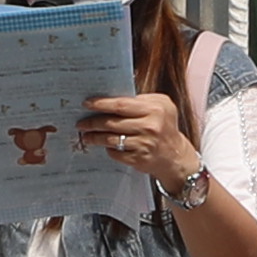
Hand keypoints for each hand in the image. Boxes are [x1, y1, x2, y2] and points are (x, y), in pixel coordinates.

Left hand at [82, 89, 196, 190]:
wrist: (175, 156)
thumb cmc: (164, 126)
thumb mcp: (161, 106)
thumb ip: (140, 100)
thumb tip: (111, 98)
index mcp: (154, 109)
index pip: (121, 104)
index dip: (102, 104)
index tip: (87, 103)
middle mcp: (150, 126)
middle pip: (113, 122)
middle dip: (93, 122)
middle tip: (81, 122)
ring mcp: (144, 144)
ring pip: (111, 139)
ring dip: (95, 137)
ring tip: (86, 135)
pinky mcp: (139, 159)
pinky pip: (116, 153)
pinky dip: (108, 149)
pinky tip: (103, 146)